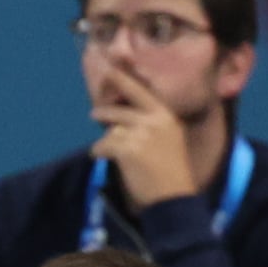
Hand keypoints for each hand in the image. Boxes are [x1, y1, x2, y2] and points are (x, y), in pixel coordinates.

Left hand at [89, 75, 202, 208]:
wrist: (173, 196)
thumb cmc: (172, 170)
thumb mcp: (170, 138)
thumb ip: (152, 124)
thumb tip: (123, 118)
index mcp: (165, 115)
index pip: (140, 92)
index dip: (123, 79)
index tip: (109, 70)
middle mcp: (153, 120)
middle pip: (120, 111)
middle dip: (104, 113)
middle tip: (94, 114)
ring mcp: (140, 134)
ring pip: (112, 130)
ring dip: (106, 140)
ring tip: (104, 148)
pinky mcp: (127, 149)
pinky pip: (103, 145)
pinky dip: (99, 151)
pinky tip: (100, 157)